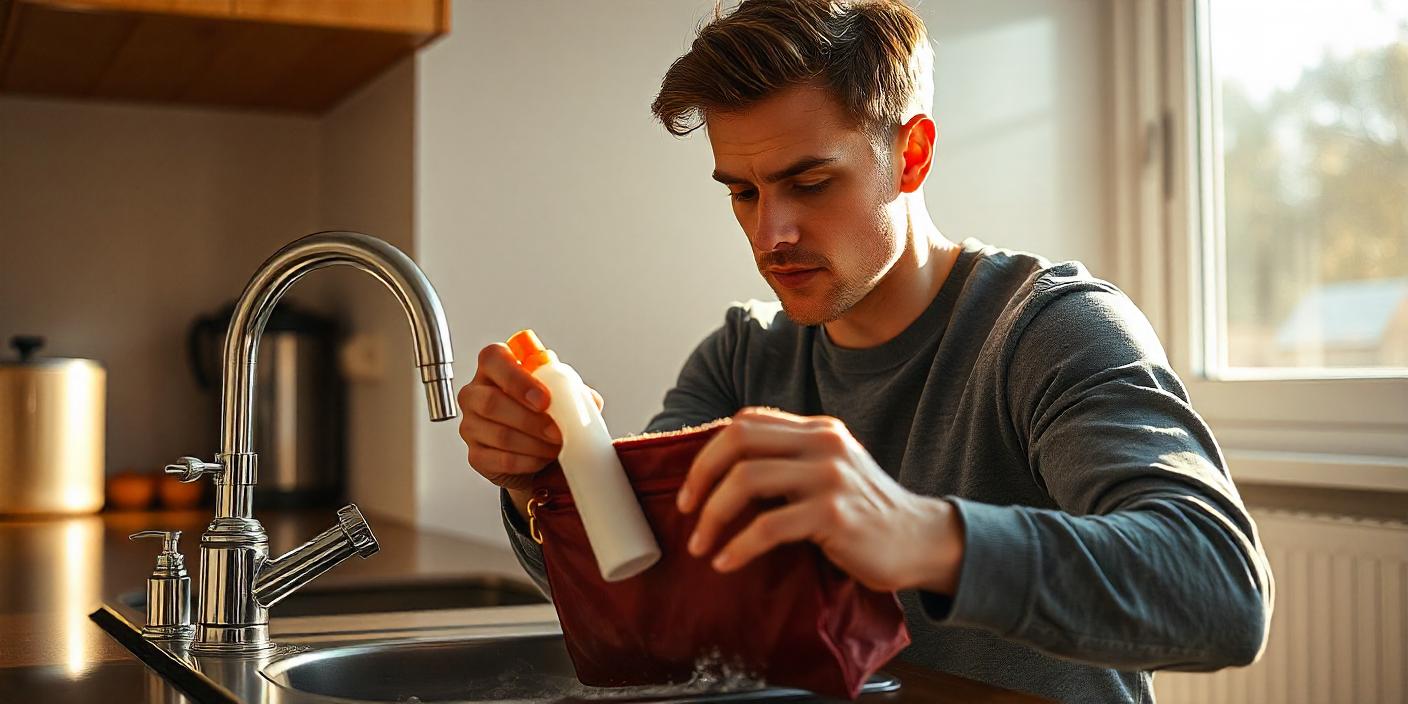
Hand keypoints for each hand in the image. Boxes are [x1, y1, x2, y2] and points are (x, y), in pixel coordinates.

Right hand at [457, 344, 602, 514]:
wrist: (538, 452)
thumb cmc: (544, 413)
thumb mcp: (561, 395)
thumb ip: (573, 391)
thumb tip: (589, 400)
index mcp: (494, 367)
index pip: (494, 359)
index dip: (518, 379)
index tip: (544, 399)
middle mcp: (475, 393)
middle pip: (491, 402)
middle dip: (531, 420)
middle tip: (557, 431)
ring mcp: (470, 425)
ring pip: (499, 434)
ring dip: (534, 444)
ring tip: (556, 447)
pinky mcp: (476, 456)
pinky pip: (501, 460)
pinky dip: (528, 461)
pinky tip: (542, 459)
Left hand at [677, 407, 964, 593]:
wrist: (920, 540)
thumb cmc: (865, 513)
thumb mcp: (830, 471)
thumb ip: (790, 462)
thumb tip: (722, 474)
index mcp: (817, 430)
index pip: (747, 421)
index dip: (708, 452)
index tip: (691, 488)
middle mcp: (823, 443)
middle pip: (738, 441)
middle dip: (700, 476)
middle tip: (685, 511)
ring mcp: (830, 477)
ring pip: (746, 481)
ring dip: (712, 516)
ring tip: (699, 545)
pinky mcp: (834, 515)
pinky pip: (768, 527)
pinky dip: (738, 546)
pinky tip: (726, 562)